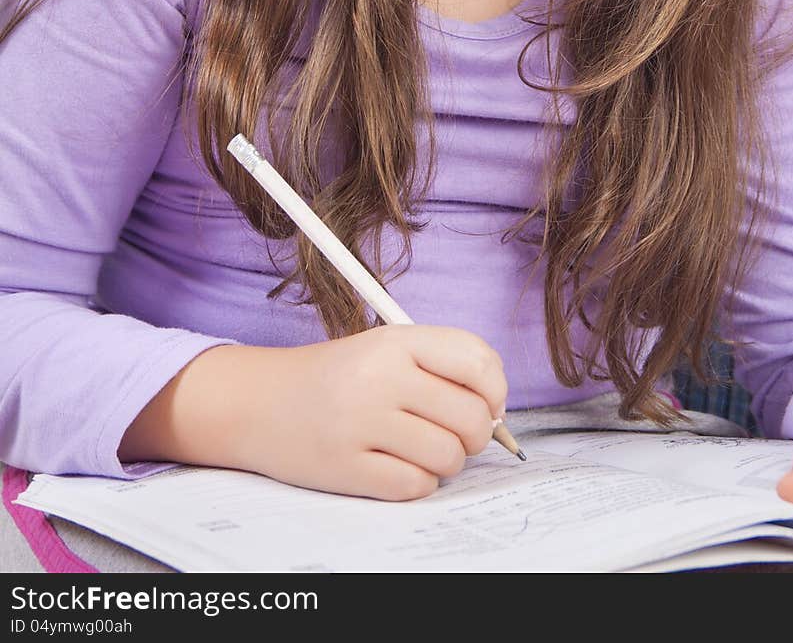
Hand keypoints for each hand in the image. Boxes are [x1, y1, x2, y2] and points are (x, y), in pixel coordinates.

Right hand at [232, 324, 507, 500]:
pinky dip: (417, 483)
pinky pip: (415, 486)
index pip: (478, 361)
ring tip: (423, 451)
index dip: (496, 390)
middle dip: (476, 435)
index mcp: (396, 341)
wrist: (260, 401)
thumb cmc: (335, 377)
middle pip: (471, 417)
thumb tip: (497, 412)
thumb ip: (440, 367)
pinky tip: (398, 467)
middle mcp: (380, 377)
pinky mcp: (346, 468)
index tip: (489, 404)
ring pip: (448, 456)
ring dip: (447, 463)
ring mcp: (361, 423)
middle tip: (456, 435)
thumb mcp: (385, 349)